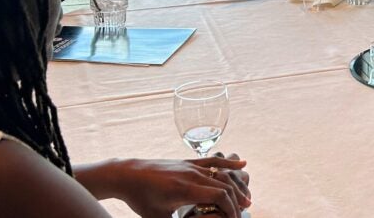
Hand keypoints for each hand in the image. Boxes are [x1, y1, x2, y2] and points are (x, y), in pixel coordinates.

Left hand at [113, 153, 250, 217]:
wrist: (127, 175)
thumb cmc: (140, 199)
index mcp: (185, 189)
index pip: (219, 196)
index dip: (231, 209)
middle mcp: (191, 174)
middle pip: (225, 185)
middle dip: (237, 201)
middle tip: (243, 214)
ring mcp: (191, 166)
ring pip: (222, 174)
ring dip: (236, 186)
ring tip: (246, 198)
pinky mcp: (188, 161)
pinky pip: (213, 161)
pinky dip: (229, 164)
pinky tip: (243, 165)